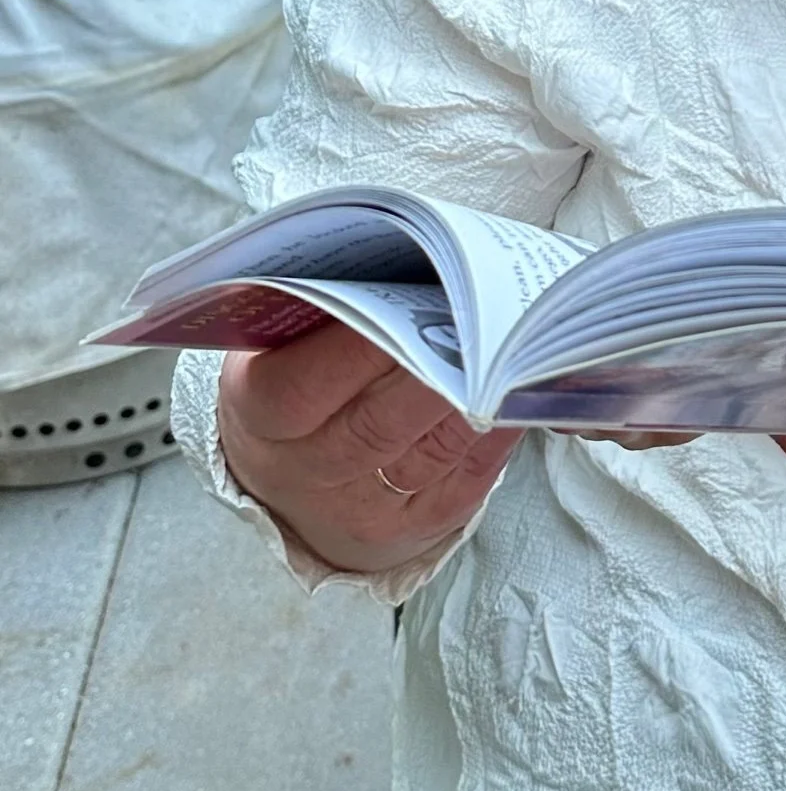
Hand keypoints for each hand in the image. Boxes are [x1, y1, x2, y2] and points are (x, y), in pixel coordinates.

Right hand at [219, 320, 520, 574]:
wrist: (290, 472)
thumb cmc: (300, 377)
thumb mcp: (283, 341)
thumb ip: (324, 304)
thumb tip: (403, 263)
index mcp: (259, 411)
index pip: (302, 387)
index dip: (358, 351)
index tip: (412, 301)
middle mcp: (306, 469)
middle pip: (378, 425)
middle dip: (437, 370)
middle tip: (481, 320)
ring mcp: (361, 507)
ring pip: (432, 452)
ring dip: (479, 399)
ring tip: (512, 349)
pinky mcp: (413, 527)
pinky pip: (467, 479)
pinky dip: (500, 434)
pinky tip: (520, 396)